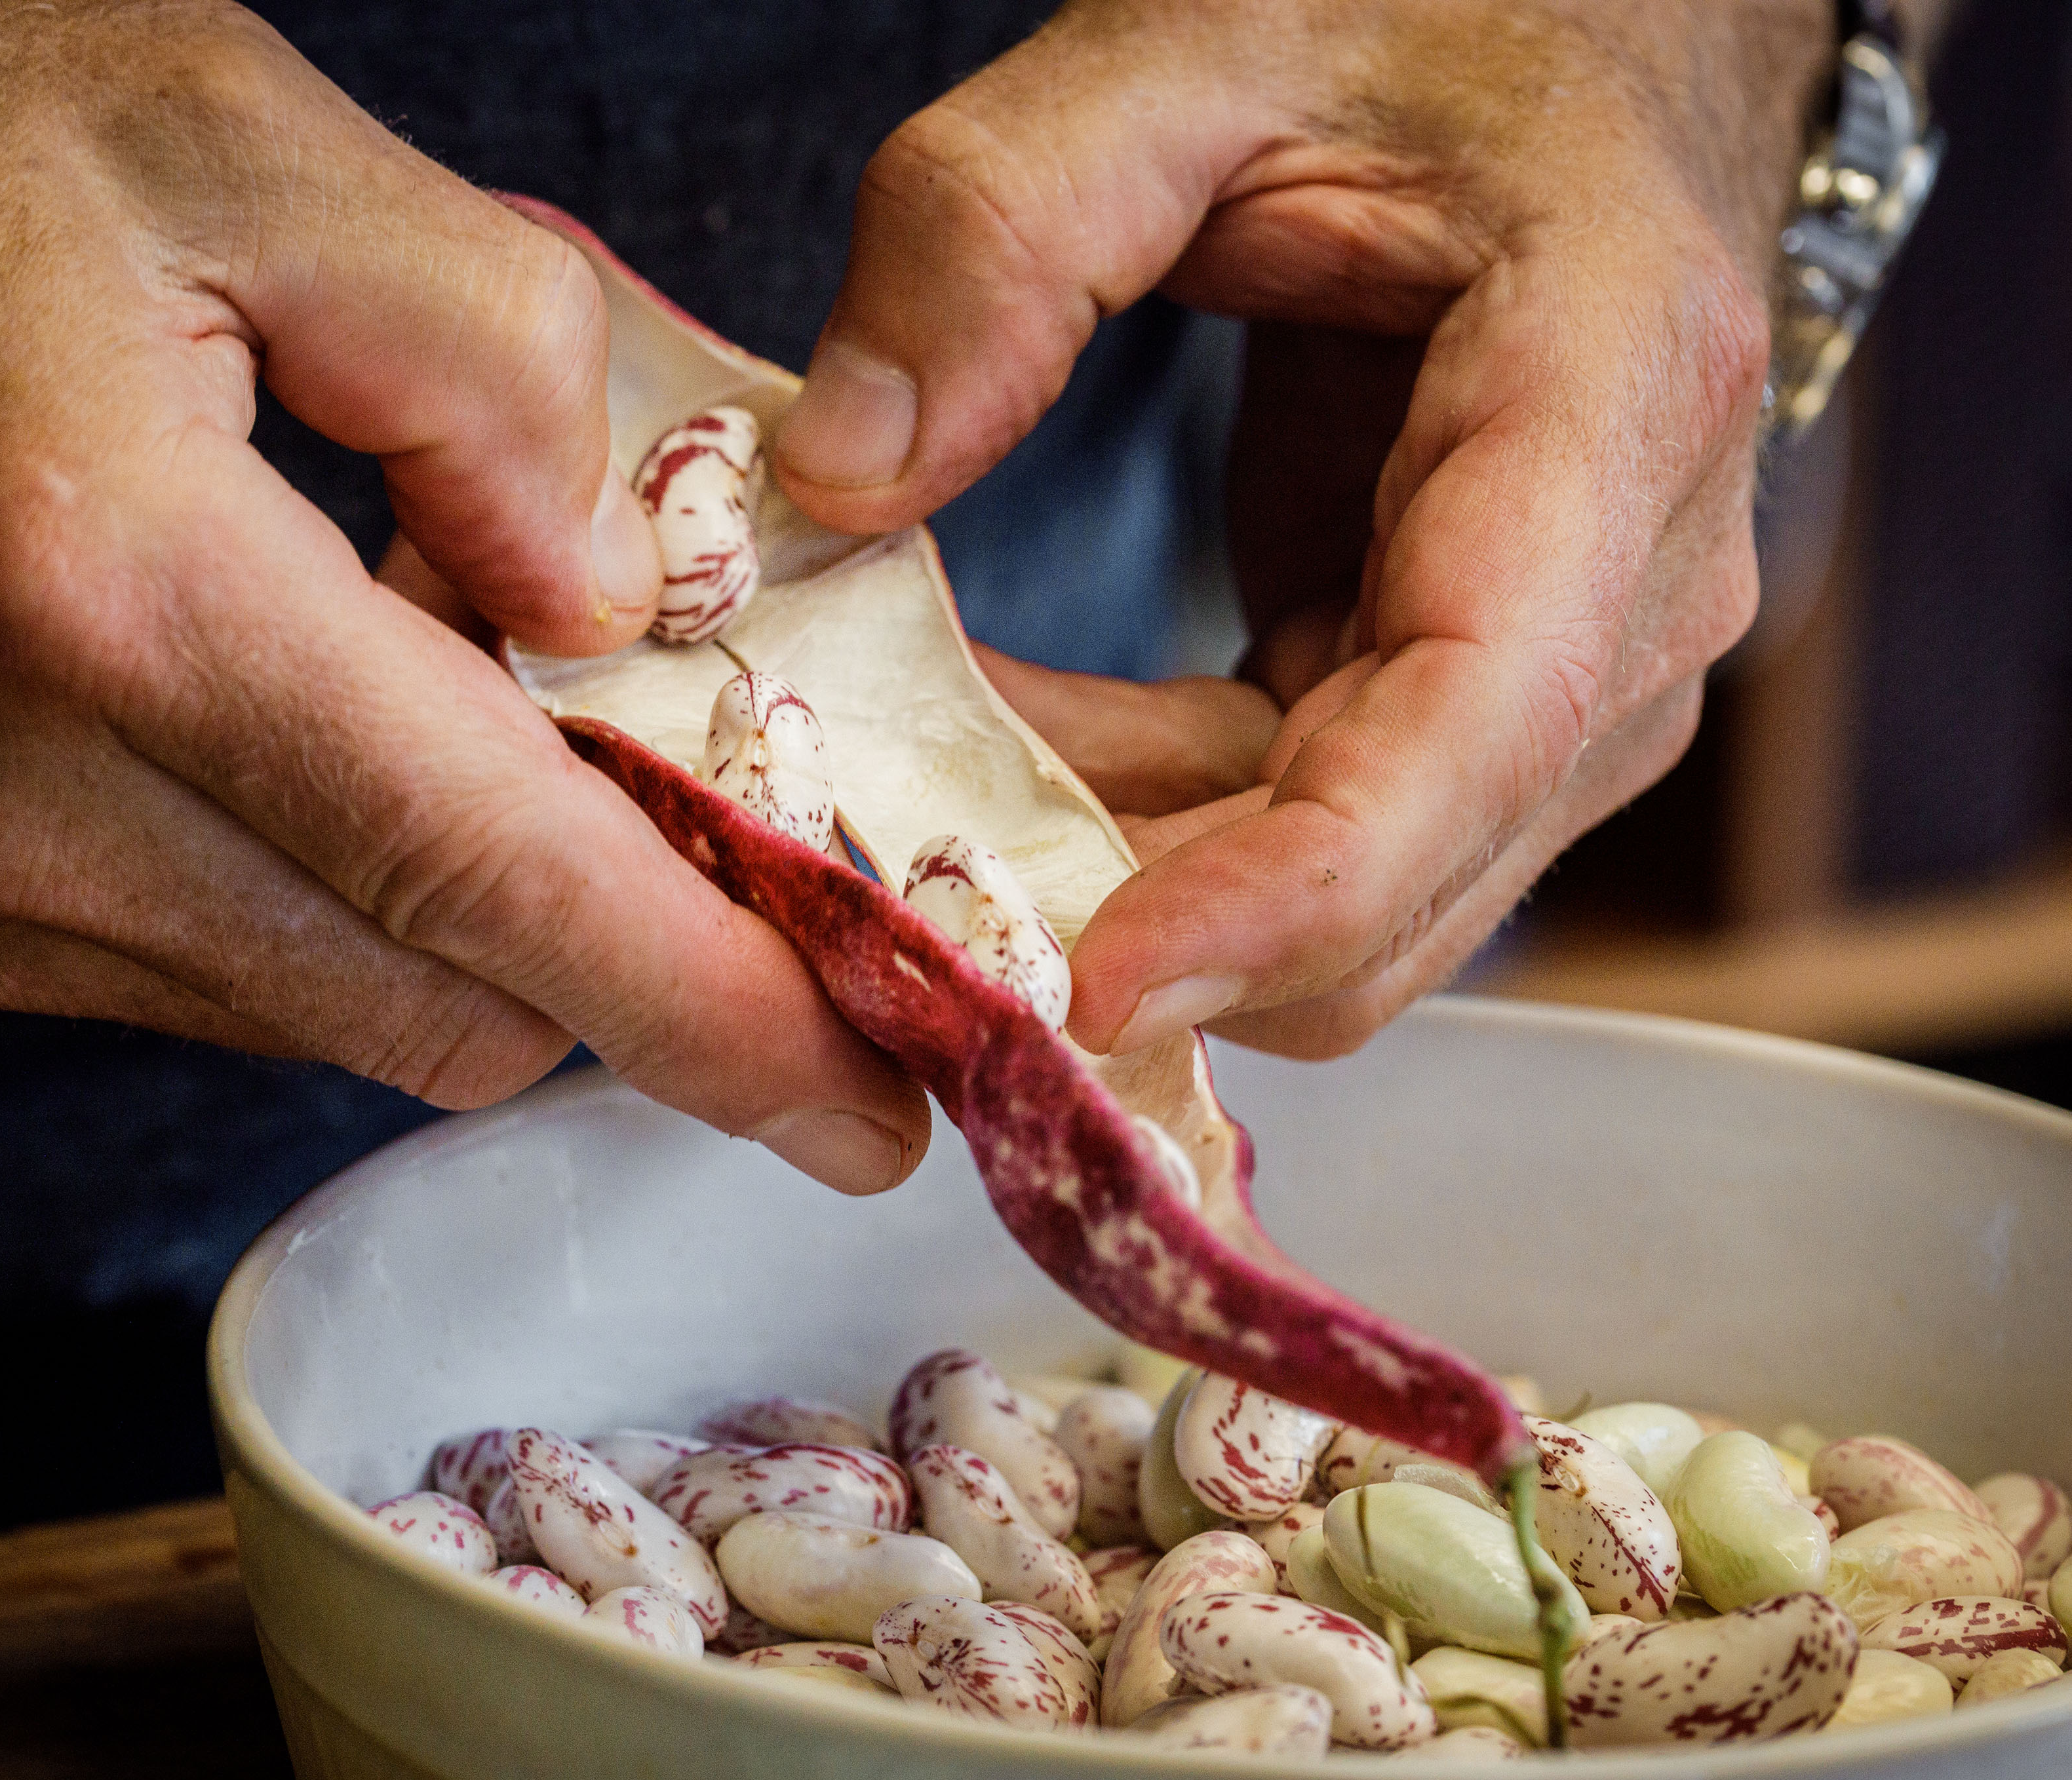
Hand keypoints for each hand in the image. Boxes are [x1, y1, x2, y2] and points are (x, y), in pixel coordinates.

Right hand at [0, 1, 925, 1191]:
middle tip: (707, 837)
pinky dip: (323, 899)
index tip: (864, 1109)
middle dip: (614, 956)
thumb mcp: (247, 138)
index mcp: (103, 586)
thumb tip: (599, 602)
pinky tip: (314, 739)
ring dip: (454, 911)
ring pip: (334, 1010)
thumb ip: (485, 357)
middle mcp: (1, 796)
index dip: (708, 1010)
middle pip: (437, 995)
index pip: (485, 873)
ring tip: (463, 717)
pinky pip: (215, 980)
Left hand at [777, 0, 1828, 1056]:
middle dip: (1159, 922)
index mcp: (1609, 401)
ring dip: (1135, 874)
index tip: (1096, 989)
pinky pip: (1306, 837)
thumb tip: (840, 466)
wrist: (1579, 43)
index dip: (1288, 897)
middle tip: (907, 887)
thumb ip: (995, 227)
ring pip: (1349, 901)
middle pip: (1403, 877)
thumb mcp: (1188, 51)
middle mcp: (1633, 590)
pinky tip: (1018, 743)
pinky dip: (1157, 830)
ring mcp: (1570, 671)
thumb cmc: (1425, 23)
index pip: (1473, 726)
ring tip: (929, 774)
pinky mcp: (1479, 703)